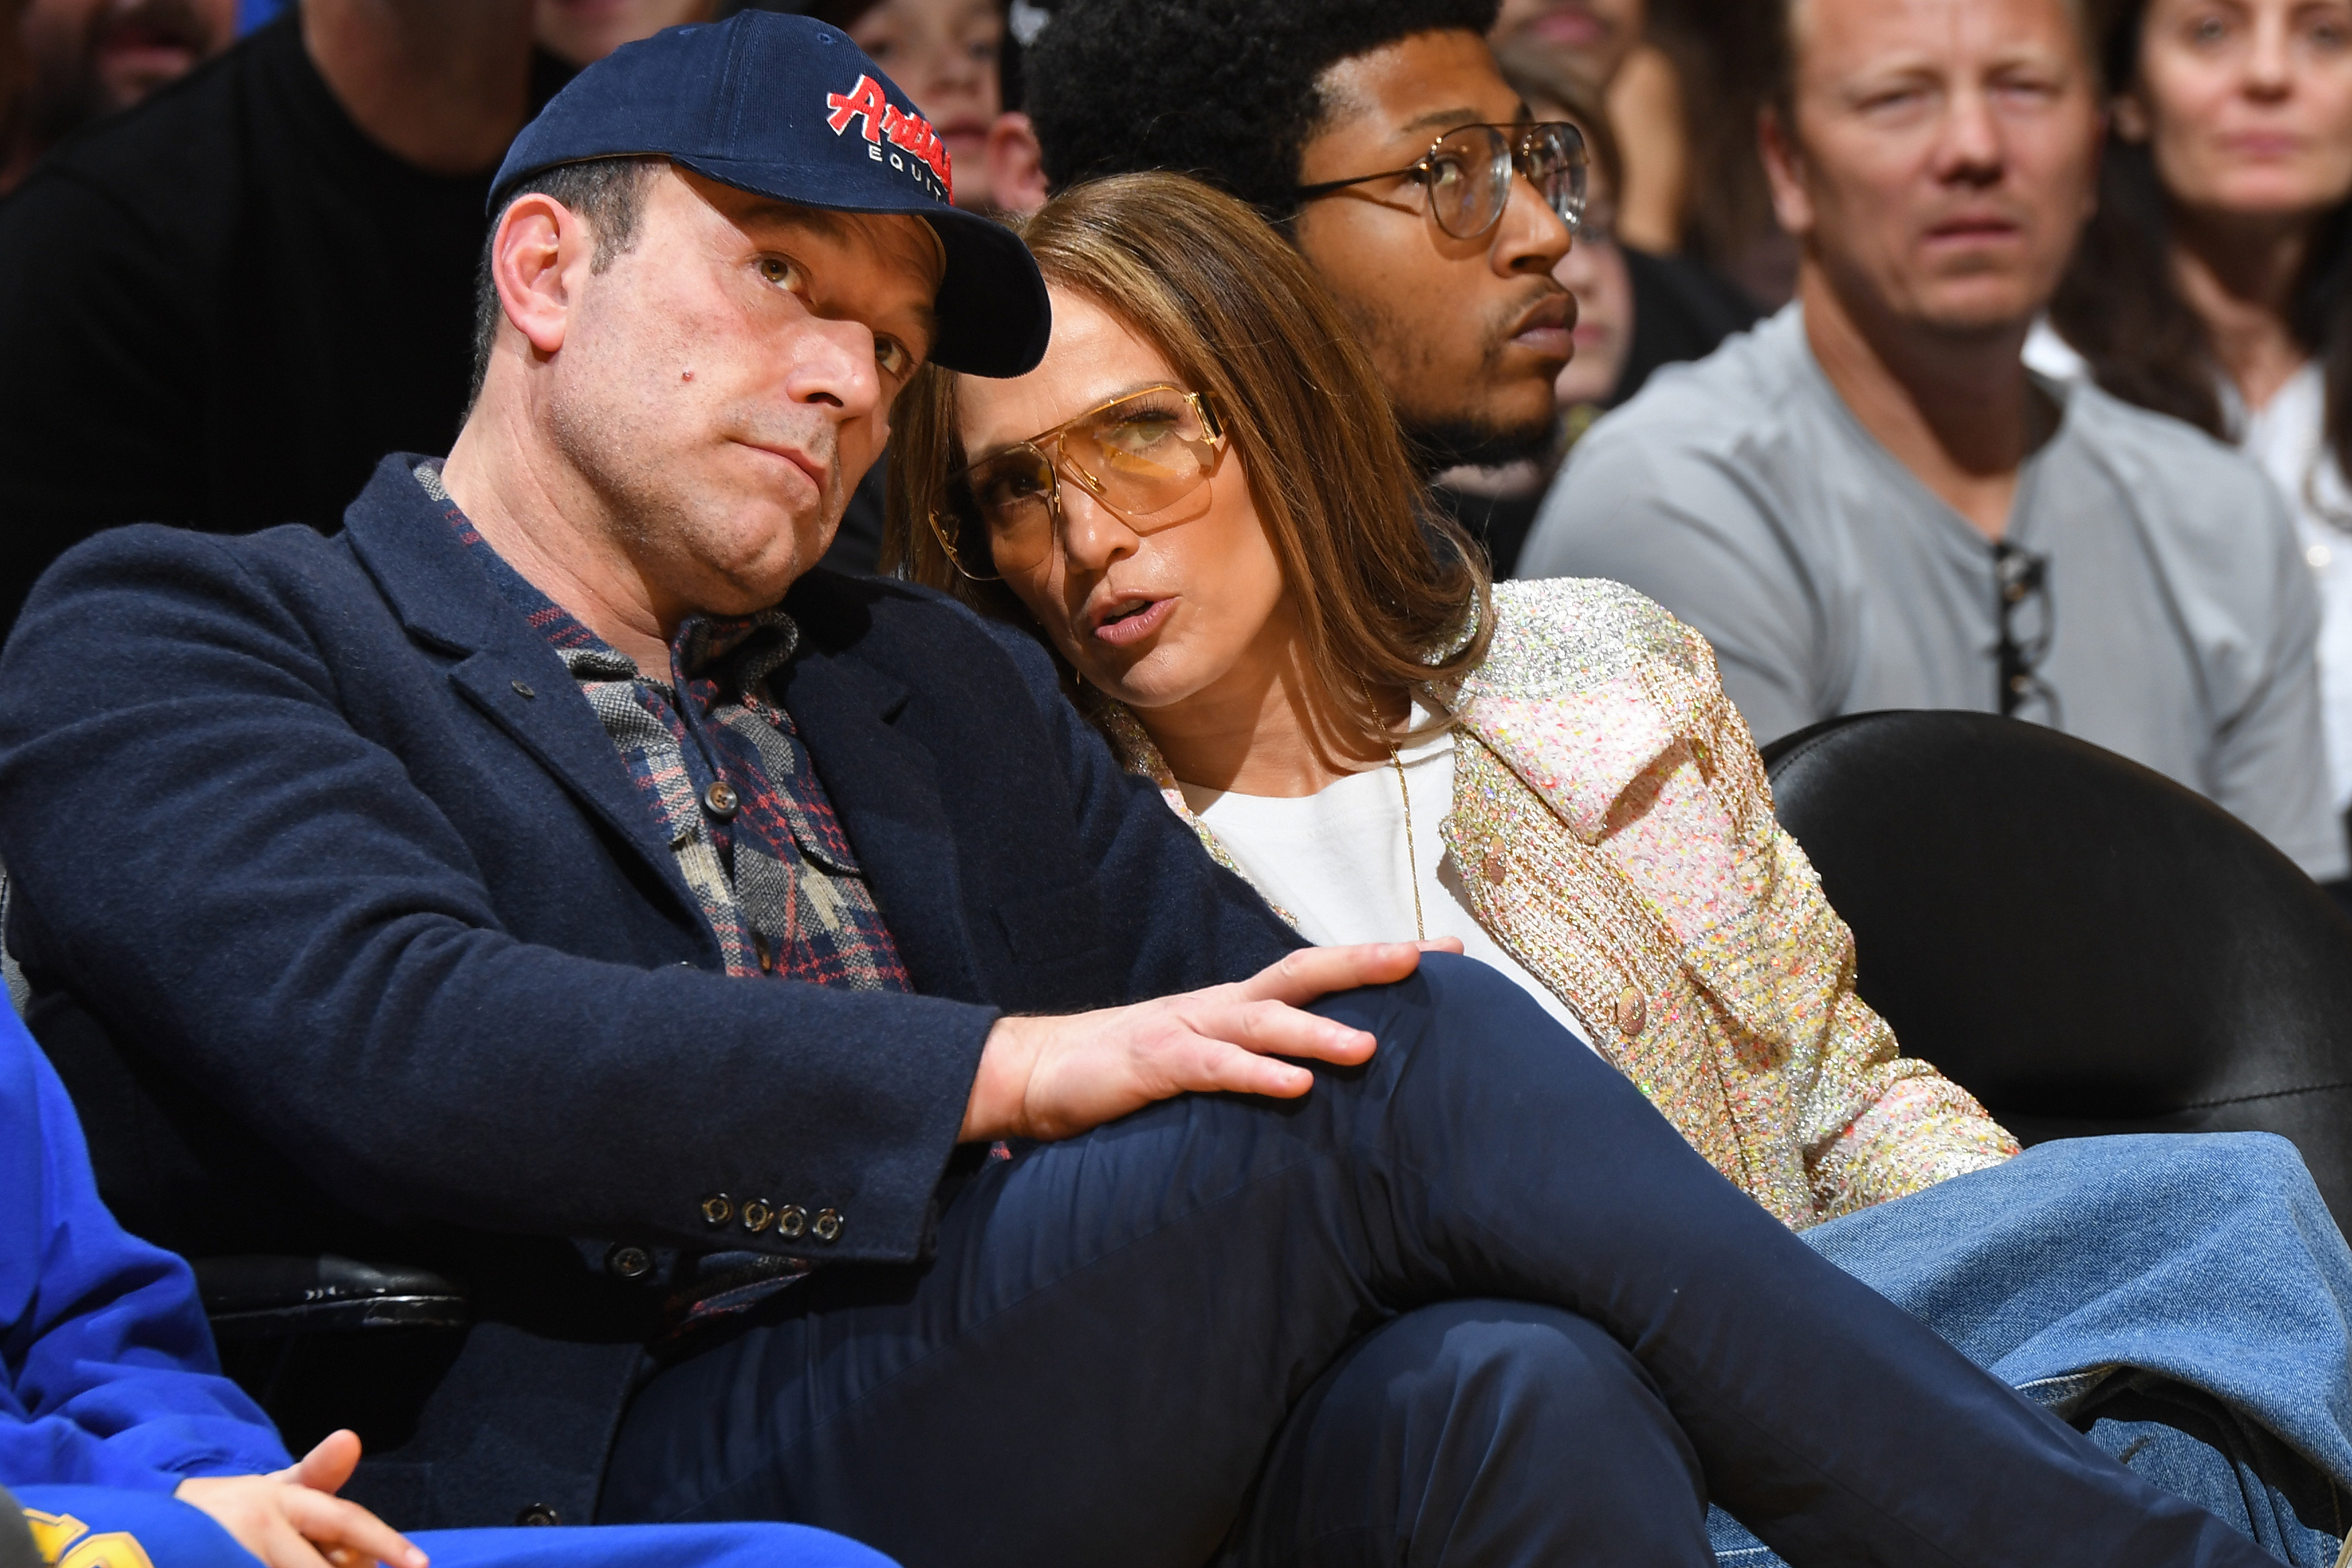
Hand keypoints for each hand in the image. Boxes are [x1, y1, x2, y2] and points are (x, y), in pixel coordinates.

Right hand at [176, 1431, 425, 1567]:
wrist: (135, 1532)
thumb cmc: (226, 1515)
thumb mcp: (269, 1492)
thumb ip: (316, 1476)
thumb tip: (351, 1438)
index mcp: (277, 1498)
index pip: (344, 1520)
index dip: (385, 1543)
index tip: (420, 1563)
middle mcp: (256, 1526)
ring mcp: (230, 1554)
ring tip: (283, 1561)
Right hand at [960, 940, 1461, 1142]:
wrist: (1037, 1072)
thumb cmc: (1131, 1072)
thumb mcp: (1207, 1062)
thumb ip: (1257, 1061)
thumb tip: (1325, 1074)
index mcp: (1237, 1006)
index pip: (1318, 974)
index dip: (1379, 960)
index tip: (1447, 952)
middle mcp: (1220, 1007)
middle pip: (1302, 974)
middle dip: (1363, 964)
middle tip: (1424, 960)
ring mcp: (1186, 1030)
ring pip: (1262, 1021)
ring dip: (1317, 1033)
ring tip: (1370, 1047)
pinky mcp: (1155, 1066)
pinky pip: (1213, 1070)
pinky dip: (1255, 1075)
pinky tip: (1294, 1087)